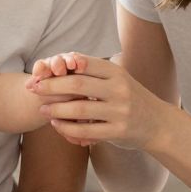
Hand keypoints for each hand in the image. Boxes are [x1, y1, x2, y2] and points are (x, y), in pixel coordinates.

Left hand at [26, 52, 171, 150]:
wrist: (157, 123)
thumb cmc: (130, 97)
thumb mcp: (118, 79)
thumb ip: (94, 72)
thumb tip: (64, 60)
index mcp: (116, 72)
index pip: (83, 64)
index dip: (59, 67)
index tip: (40, 71)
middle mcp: (119, 89)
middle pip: (77, 85)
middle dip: (51, 87)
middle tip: (33, 88)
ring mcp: (120, 111)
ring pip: (79, 109)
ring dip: (56, 110)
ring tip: (43, 109)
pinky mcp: (118, 131)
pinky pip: (86, 131)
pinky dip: (67, 129)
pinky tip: (57, 125)